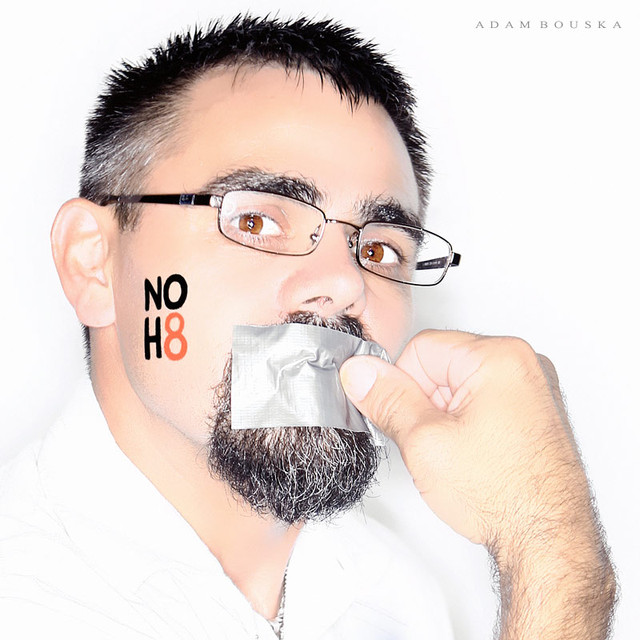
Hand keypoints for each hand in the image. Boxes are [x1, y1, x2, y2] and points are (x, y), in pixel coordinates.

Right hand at [340, 330, 615, 638]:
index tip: (406, 418)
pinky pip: (483, 399)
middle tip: (437, 442)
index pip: (420, 348)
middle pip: (441, 365)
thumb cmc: (506, 496)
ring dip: (447, 416)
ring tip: (461, 453)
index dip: (402, 387)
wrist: (549, 541)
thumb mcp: (424, 442)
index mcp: (500, 356)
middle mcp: (524, 363)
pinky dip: (468, 422)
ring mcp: (534, 387)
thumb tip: (360, 373)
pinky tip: (475, 454)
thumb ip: (386, 399)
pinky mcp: (535, 410)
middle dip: (426, 403)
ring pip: (460, 385)